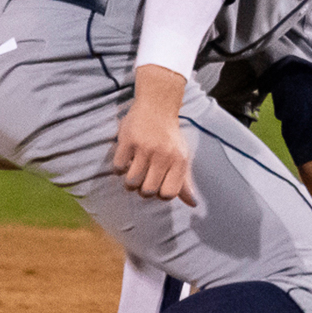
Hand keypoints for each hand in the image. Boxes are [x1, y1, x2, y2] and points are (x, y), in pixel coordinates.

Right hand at [113, 65, 197, 205]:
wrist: (157, 107)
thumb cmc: (169, 137)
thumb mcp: (181, 157)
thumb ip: (184, 182)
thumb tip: (193, 204)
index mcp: (179, 161)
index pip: (168, 194)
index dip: (160, 194)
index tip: (157, 184)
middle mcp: (164, 155)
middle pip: (148, 191)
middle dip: (142, 190)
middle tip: (143, 178)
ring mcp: (145, 148)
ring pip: (131, 183)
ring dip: (130, 182)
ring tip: (134, 171)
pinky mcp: (128, 141)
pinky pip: (118, 168)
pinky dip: (119, 168)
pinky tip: (126, 159)